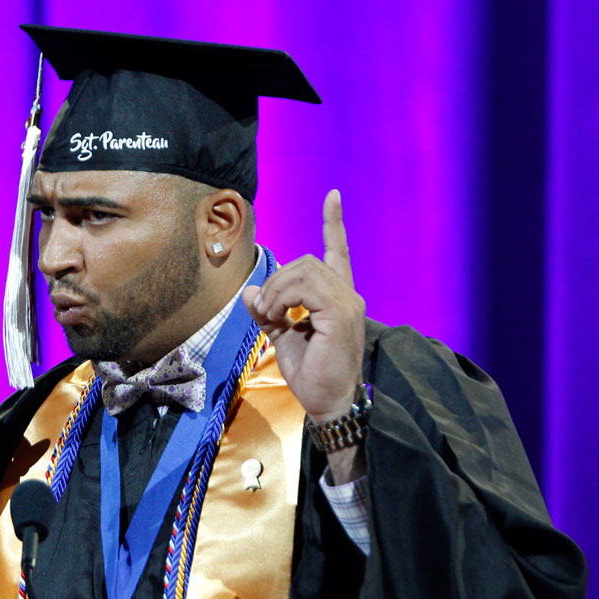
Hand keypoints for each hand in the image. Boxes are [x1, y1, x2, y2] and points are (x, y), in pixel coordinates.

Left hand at [243, 190, 364, 422]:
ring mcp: (347, 303)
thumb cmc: (312, 374)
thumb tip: (251, 292)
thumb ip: (269, 312)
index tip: (332, 196)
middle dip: (277, 279)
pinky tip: (276, 316)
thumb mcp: (282, 338)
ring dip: (277, 290)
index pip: (337, 252)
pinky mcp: (340, 313)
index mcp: (338, 297)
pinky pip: (304, 287)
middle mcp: (348, 294)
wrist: (327, 403)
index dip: (334, 224)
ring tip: (271, 315)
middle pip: (306, 260)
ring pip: (303, 270)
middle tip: (265, 310)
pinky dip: (282, 298)